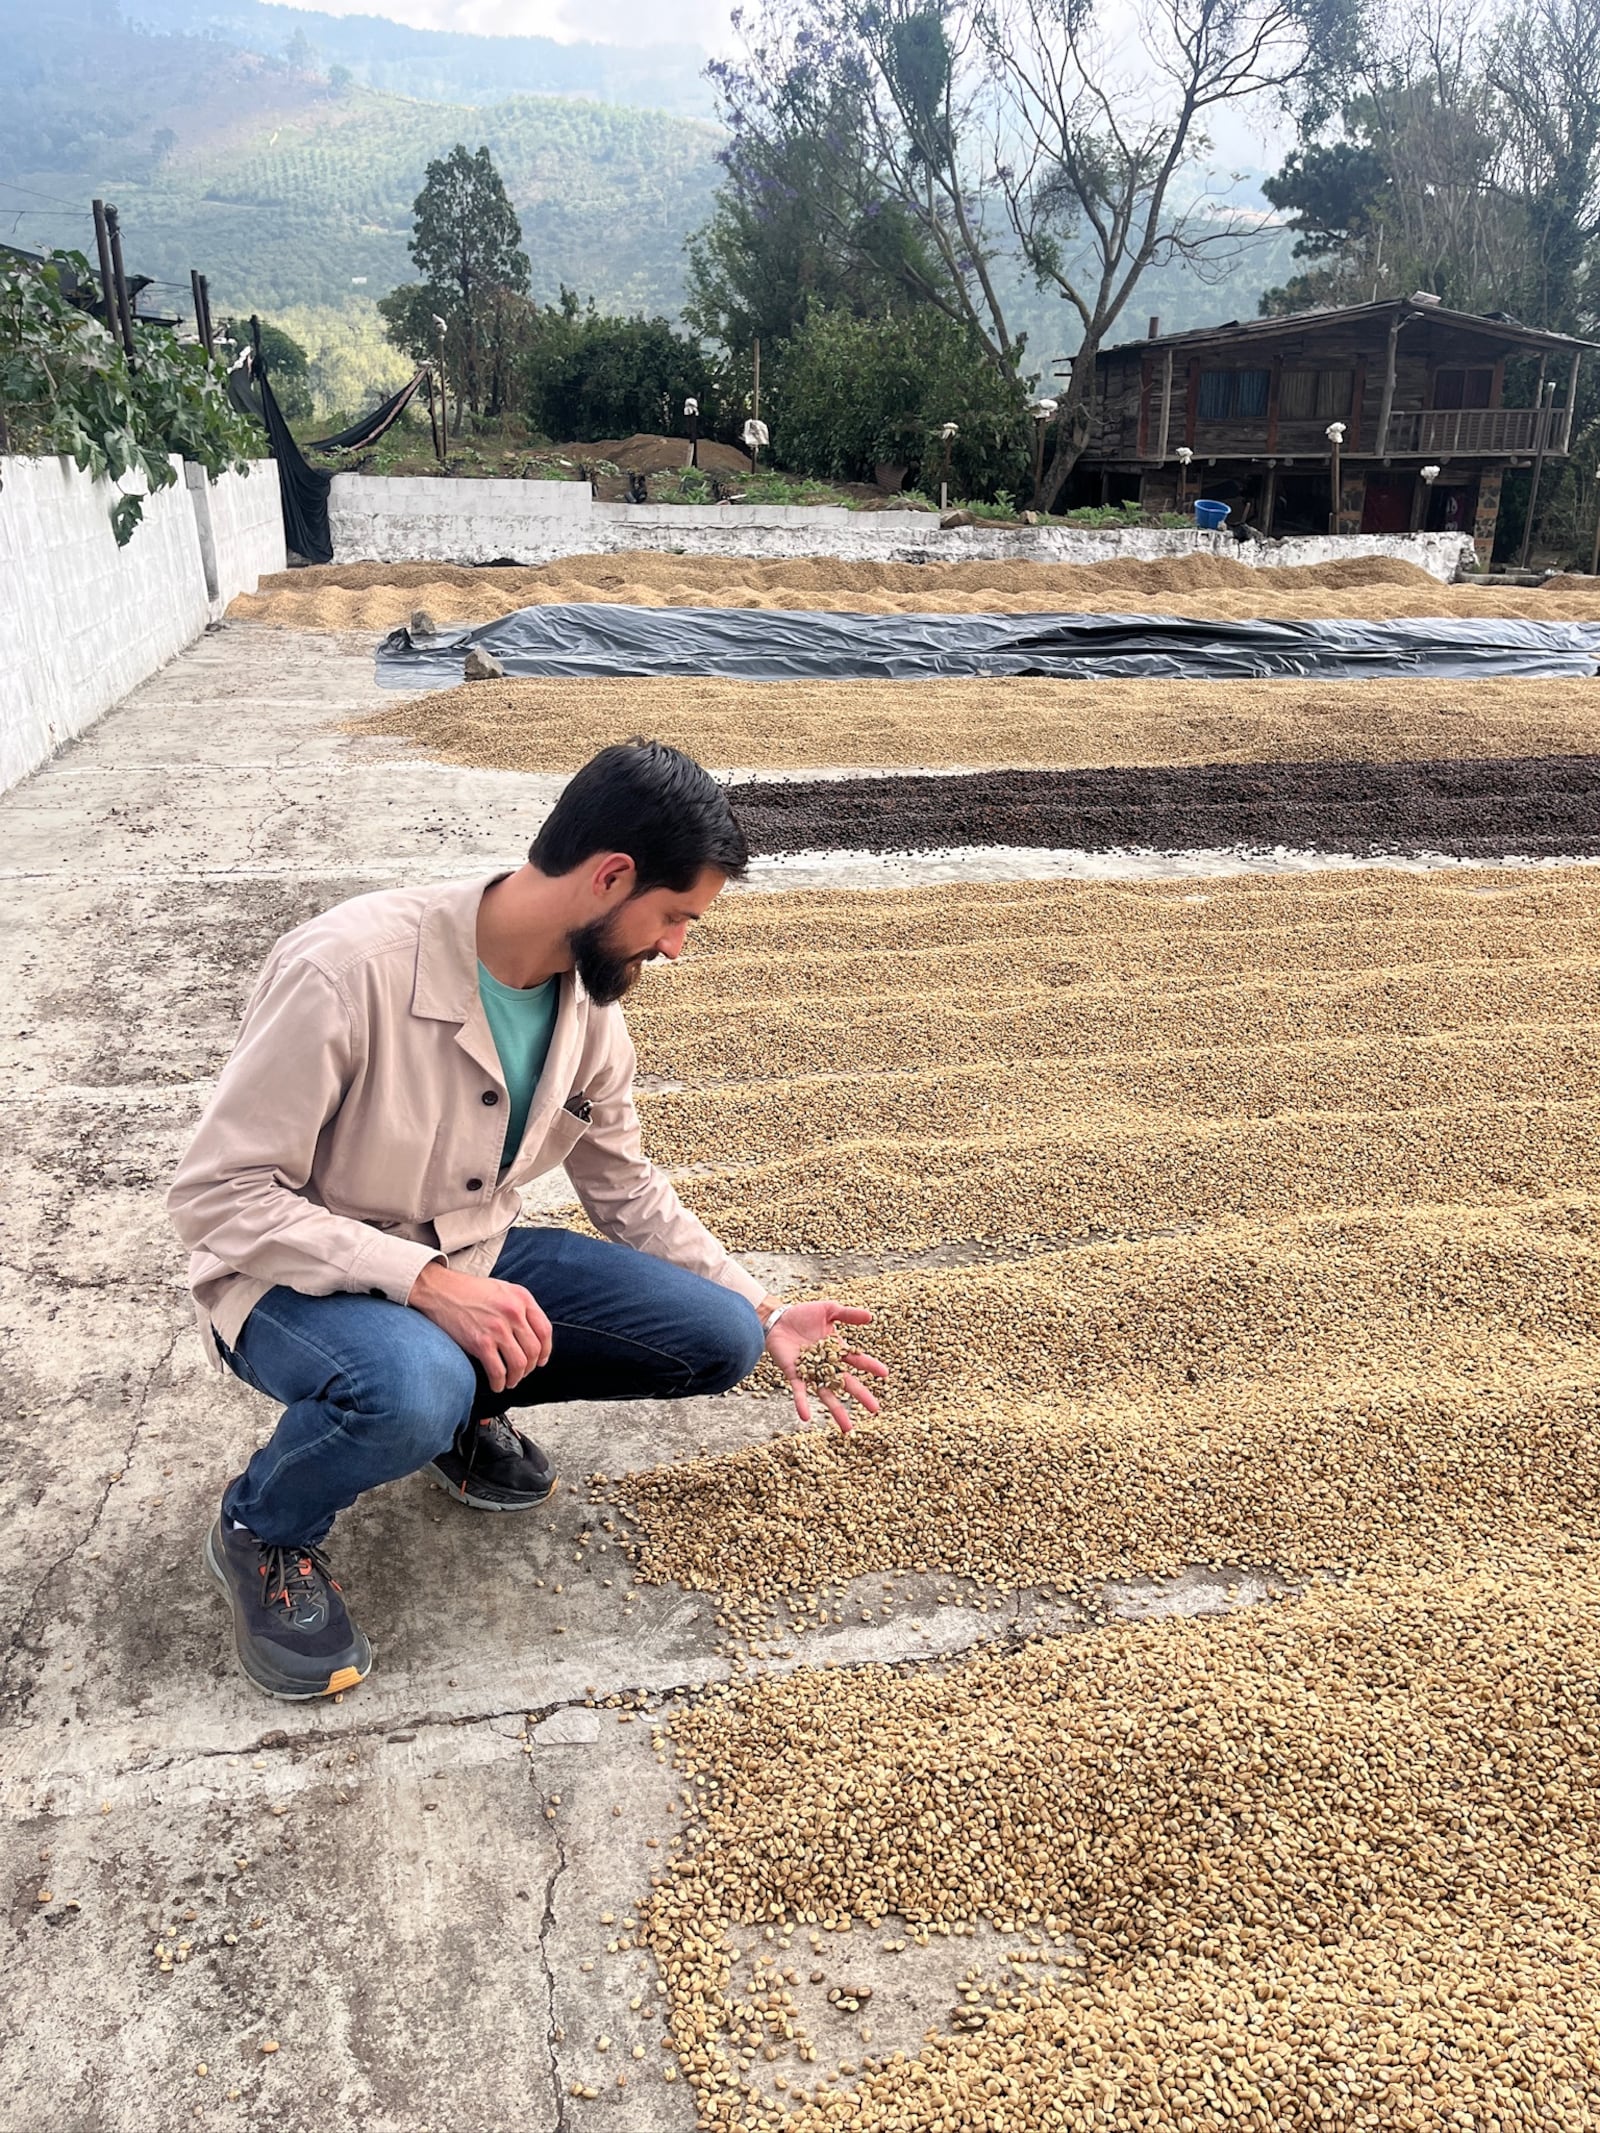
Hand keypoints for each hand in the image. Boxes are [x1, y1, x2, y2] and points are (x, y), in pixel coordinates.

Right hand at [409, 1263, 552, 1394]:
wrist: (438, 1289)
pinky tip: (497, 1384)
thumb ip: (519, 1306)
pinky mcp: (480, 1342)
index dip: (546, 1350)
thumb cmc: (468, 1290)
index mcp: (522, 1298)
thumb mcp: (502, 1289)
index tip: (541, 1360)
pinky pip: (498, 1371)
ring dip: (517, 1378)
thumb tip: (532, 1334)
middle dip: (530, 1367)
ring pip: (520, 1364)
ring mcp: (498, 1328)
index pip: (545, 1330)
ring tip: (510, 1381)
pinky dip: (500, 1383)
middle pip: (534, 1350)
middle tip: (522, 1373)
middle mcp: (513, 1312)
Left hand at [763, 1297, 887, 1435]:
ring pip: (826, 1394)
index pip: (857, 1360)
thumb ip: (848, 1314)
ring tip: (848, 1429)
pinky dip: (802, 1404)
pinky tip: (806, 1417)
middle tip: (875, 1409)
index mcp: (837, 1350)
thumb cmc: (803, 1314)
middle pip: (846, 1383)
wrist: (777, 1318)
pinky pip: (800, 1392)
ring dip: (837, 1411)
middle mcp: (827, 1365)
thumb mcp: (829, 1310)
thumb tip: (870, 1317)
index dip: (871, 1366)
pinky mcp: (795, 1375)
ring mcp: (811, 1372)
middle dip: (861, 1395)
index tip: (884, 1374)